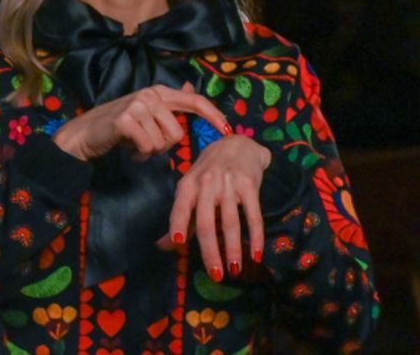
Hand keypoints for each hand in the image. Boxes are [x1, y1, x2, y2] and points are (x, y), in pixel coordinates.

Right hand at [52, 82, 230, 160]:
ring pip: (163, 143)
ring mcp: (137, 105)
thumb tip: (190, 88)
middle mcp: (149, 94)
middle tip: (145, 144)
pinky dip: (139, 154)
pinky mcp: (126, 120)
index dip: (212, 115)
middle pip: (178, 133)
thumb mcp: (145, 114)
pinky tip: (127, 148)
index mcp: (158, 92)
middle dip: (164, 146)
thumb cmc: (117, 128)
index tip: (227, 130)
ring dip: (149, 151)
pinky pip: (147, 147)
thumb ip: (168, 106)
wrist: (84, 134)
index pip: (194, 101)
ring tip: (134, 145)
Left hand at [158, 135, 270, 282]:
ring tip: (235, 270)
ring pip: (230, 222)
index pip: (180, 208)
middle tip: (216, 275)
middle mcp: (206, 183)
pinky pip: (253, 215)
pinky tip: (256, 254)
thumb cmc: (209, 173)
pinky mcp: (250, 185)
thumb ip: (181, 219)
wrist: (237, 145)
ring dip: (233, 249)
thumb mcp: (190, 189)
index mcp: (188, 185)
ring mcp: (229, 183)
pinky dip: (256, 237)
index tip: (179, 244)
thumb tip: (163, 246)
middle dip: (210, 251)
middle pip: (206, 222)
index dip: (178, 225)